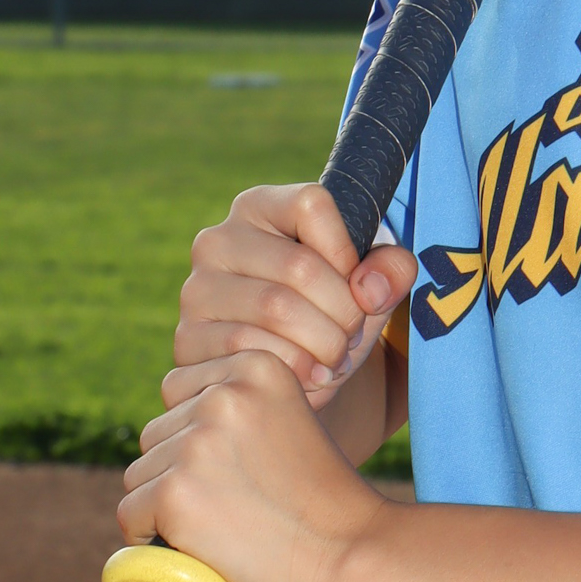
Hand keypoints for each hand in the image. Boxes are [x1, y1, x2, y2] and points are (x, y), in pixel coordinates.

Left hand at [118, 351, 393, 581]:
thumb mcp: (292, 423)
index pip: (180, 390)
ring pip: (141, 474)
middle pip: (157, 433)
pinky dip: (150, 537)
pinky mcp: (175, 492)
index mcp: (257, 365)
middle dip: (179, 471)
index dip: (196, 436)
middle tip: (231, 507)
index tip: (234, 470)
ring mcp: (196, 442)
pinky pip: (131, 514)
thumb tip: (182, 430)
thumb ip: (245, 413)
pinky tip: (192, 546)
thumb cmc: (329, 504)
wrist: (356, 555)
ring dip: (165, 504)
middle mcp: (223, 394)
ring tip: (222, 528)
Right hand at [170, 182, 418, 404]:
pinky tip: (308, 377)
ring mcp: (197, 290)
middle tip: (352, 339)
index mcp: (259, 207)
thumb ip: (392, 270)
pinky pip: (249, 350)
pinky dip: (293, 369)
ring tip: (334, 359)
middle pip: (299, 266)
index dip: (347, 252)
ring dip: (322, 345)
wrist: (297, 376)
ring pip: (276, 310)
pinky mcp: (188, 338)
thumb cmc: (334, 315)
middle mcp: (217, 240)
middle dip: (343, 313)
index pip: (312, 204)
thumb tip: (370, 290)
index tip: (357, 286)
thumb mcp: (374, 287)